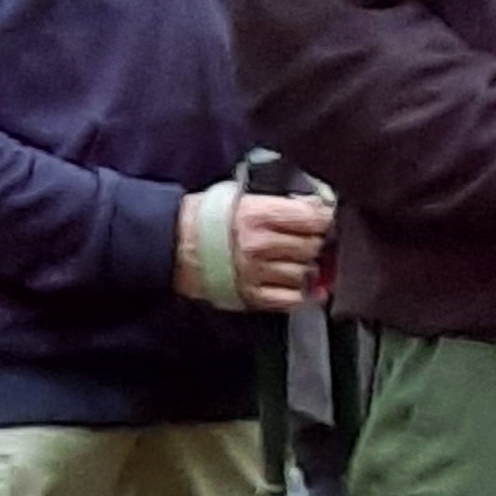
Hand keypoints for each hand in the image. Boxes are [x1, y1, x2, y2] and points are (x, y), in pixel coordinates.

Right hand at [177, 190, 333, 309]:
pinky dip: (300, 293)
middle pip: (312, 245)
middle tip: (308, 238)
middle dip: (315, 241)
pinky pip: (291, 299)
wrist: (171, 245)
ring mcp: (257, 273)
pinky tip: (297, 284)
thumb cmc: (205, 216)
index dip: (323, 217)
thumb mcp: (240, 196)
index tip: (323, 217)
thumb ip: (275, 201)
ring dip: (307, 267)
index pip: (312, 217)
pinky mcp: (252, 296)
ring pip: (305, 273)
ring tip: (296, 260)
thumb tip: (313, 203)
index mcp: (258, 214)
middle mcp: (260, 245)